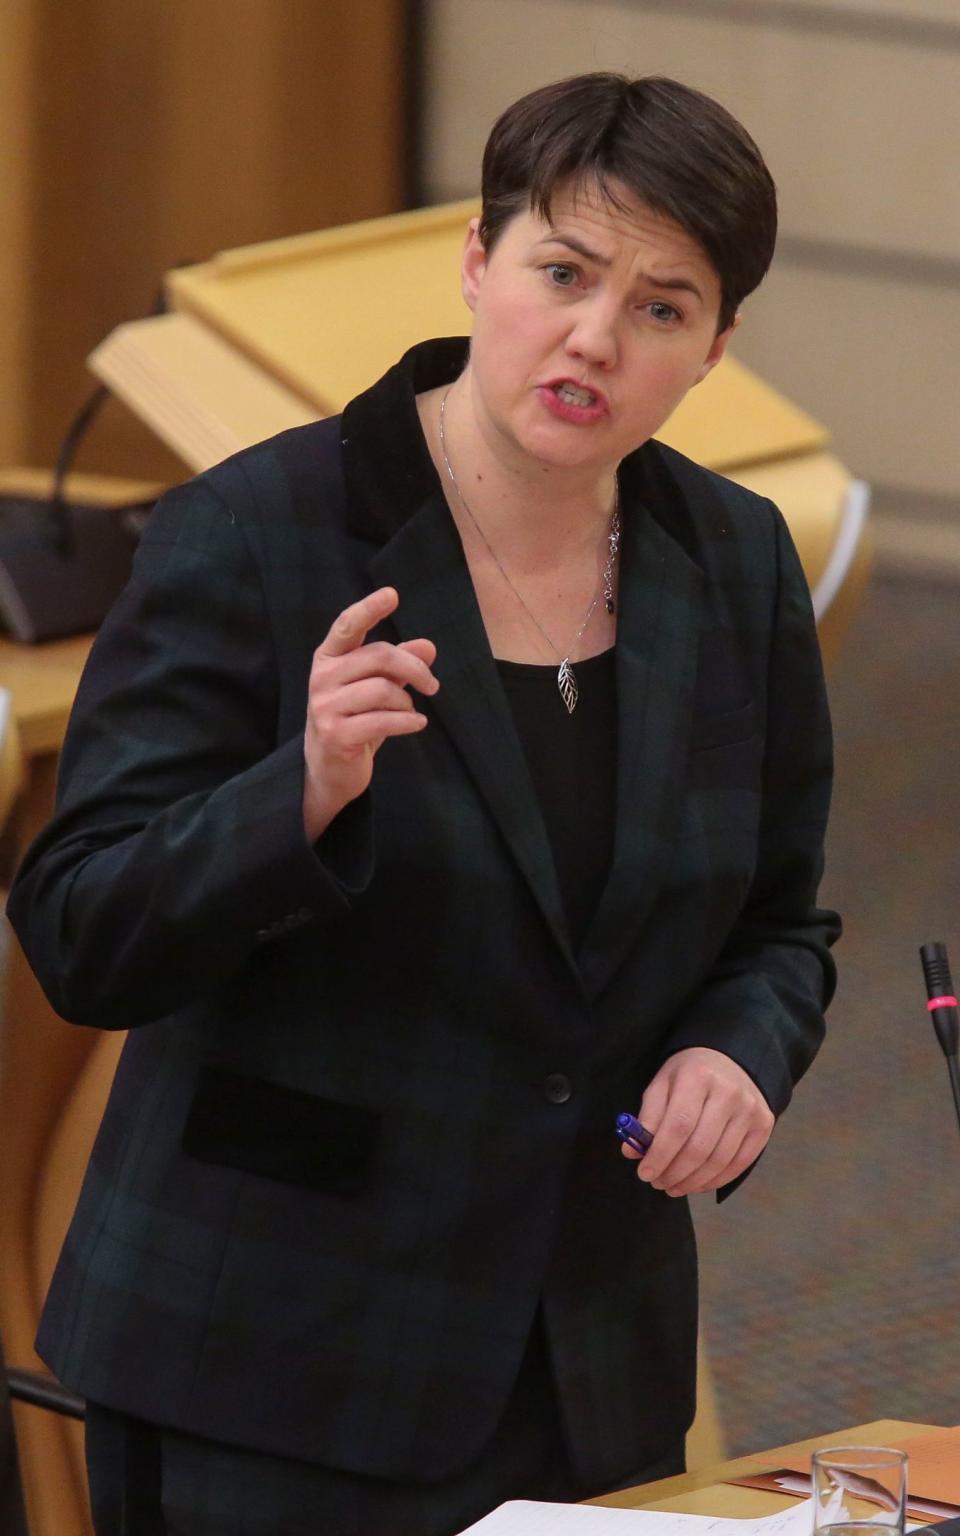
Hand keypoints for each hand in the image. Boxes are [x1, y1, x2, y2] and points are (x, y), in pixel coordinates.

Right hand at [302, 586, 437, 838]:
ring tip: (410, 713)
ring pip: (384, 690)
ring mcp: (325, 707)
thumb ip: (398, 665)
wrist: (328, 769)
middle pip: (379, 656)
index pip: (348, 626)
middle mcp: (321, 677)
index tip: (392, 595)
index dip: (369, 609)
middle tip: (433, 686)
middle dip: (414, 669)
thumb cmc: (354, 720)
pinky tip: (417, 725)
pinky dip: (408, 722)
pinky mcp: (336, 735)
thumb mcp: (376, 688)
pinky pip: (384, 720)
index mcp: (328, 658)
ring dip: (407, 703)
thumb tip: (428, 646)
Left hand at [621, 1047, 773, 1196]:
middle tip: (657, 1183)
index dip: (660, 1154)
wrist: (729, 1058)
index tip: (645, 1173)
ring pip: (719, 1161)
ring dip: (692, 1182)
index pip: (679, 1125)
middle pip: (699, 1147)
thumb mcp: (662, 1083)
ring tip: (673, 1186)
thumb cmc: (689, 1073)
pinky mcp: (764, 1125)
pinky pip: (739, 1164)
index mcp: (698, 1077)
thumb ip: (648, 1117)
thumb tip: (633, 1152)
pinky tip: (697, 1183)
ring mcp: (751, 1110)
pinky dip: (715, 1180)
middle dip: (674, 1173)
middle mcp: (729, 1093)